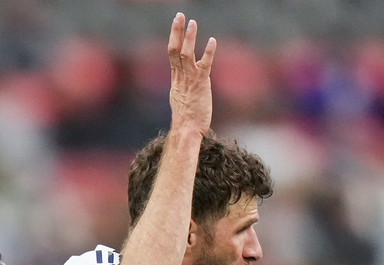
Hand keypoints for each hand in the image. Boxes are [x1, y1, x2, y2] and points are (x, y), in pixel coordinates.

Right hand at [167, 13, 215, 136]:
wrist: (187, 130)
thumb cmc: (187, 121)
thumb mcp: (182, 100)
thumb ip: (185, 88)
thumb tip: (189, 84)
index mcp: (176, 80)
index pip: (172, 54)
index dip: (174, 37)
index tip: (177, 24)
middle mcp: (180, 77)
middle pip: (175, 50)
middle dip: (177, 31)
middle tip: (180, 15)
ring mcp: (190, 81)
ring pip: (186, 54)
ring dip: (189, 38)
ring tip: (192, 23)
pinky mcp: (201, 85)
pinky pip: (204, 65)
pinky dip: (207, 52)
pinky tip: (212, 41)